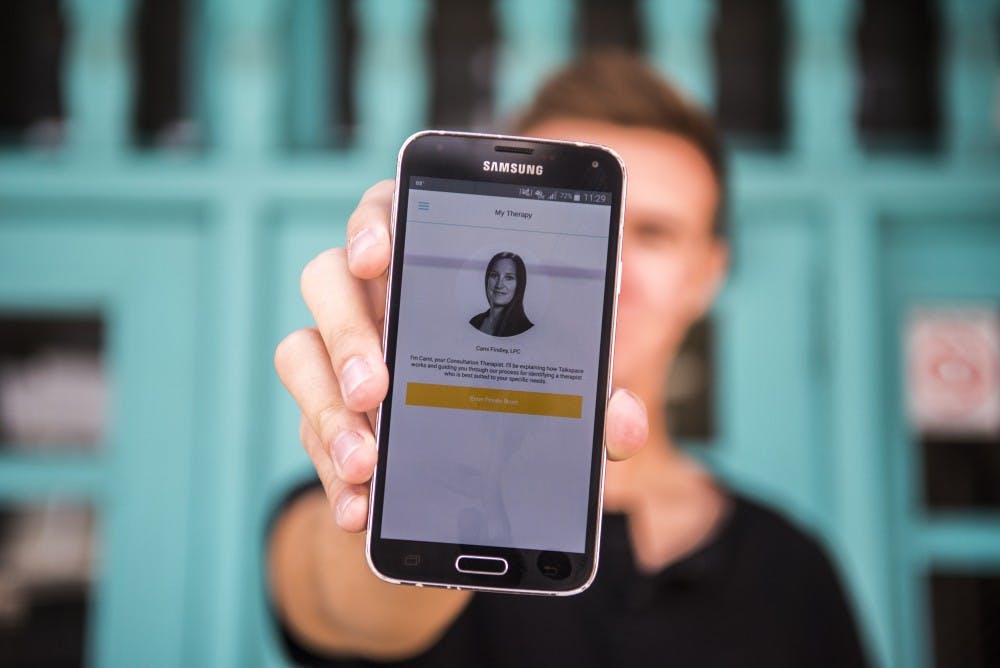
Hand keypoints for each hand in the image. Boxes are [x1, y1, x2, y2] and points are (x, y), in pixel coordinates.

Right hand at [274, 180, 648, 531]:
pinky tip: (360, 507)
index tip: (378, 256)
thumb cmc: (518, 401)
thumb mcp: (562, 399)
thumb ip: (592, 403)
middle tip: (380, 388)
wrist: (471, 477)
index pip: (389, 210)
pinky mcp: (327, 413)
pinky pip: (307, 428)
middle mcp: (375, 300)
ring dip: (329, 406)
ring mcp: (342, 355)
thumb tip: (621, 422)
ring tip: (369, 461)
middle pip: (327, 278)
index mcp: (429, 266)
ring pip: (301, 350)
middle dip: (348, 330)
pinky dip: (330, 471)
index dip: (375, 221)